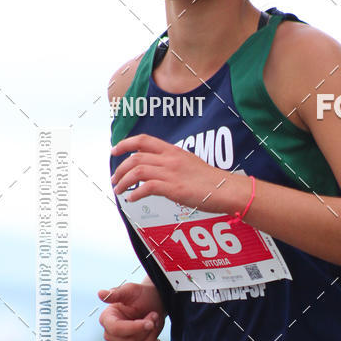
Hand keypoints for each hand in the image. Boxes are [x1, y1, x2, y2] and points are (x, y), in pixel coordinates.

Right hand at [98, 280, 164, 340]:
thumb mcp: (131, 290)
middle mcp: (110, 335)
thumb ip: (117, 293)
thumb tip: (100, 293)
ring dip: (152, 338)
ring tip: (155, 323)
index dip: (135, 328)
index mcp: (107, 319)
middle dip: (147, 330)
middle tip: (154, 315)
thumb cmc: (142, 296)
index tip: (150, 322)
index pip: (116, 330)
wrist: (153, 303)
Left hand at [110, 133, 248, 213]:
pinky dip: (135, 194)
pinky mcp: (174, 189)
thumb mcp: (190, 164)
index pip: (143, 140)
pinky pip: (146, 188)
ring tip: (119, 190)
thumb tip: (159, 170)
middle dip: (120, 168)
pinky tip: (131, 199)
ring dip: (123, 181)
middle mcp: (170, 159)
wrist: (227, 190)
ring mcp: (171, 173)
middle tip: (114, 178)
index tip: (114, 150)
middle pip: (135, 157)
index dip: (125, 143)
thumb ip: (173, 164)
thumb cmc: (211, 181)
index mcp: (173, 151)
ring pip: (137, 171)